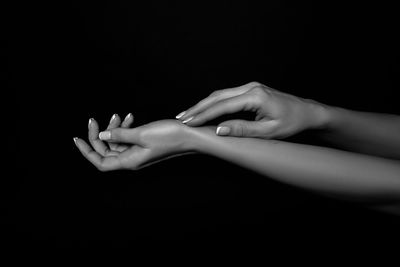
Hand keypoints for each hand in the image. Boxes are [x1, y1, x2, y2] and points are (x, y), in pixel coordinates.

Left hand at [74, 114, 192, 170]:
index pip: (100, 161)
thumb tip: (102, 136)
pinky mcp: (144, 144)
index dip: (87, 151)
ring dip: (114, 128)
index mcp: (129, 161)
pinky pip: (128, 138)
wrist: (190, 136)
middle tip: (95, 119)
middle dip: (99, 134)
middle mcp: (132, 158)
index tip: (77, 138)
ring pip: (117, 142)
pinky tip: (130, 117)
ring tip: (120, 116)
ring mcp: (138, 151)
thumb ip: (119, 135)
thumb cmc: (169, 136)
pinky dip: (125, 127)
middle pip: (106, 150)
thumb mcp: (141, 134)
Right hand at [176, 81, 329, 138]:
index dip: (203, 115)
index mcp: (255, 97)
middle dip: (197, 107)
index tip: (188, 122)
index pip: (222, 106)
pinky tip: (203, 110)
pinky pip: (227, 95)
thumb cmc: (291, 123)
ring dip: (203, 104)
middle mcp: (251, 87)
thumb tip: (218, 130)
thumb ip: (242, 129)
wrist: (306, 112)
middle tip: (181, 118)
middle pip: (217, 96)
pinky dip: (213, 103)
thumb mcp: (268, 131)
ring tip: (187, 114)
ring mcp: (250, 86)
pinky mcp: (250, 89)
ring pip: (220, 94)